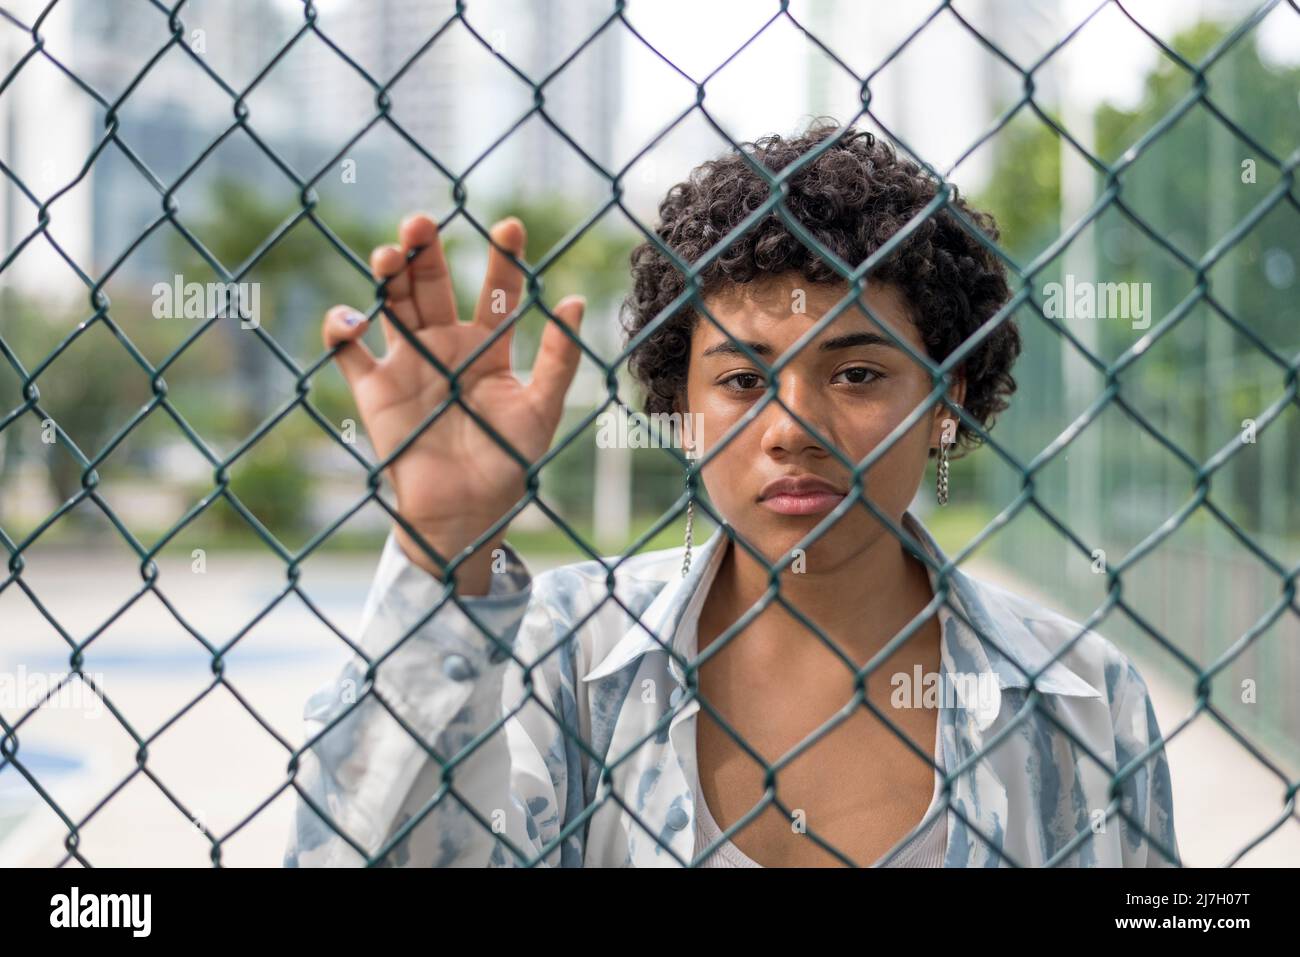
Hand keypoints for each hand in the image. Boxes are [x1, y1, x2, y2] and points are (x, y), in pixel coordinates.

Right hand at [322, 213, 585, 593]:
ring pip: (391, 305)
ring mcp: (407, 364)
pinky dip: (340, 331)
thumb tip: (577, 300)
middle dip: (427, 251)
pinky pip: (348, 354)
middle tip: (422, 222)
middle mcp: (445, 345)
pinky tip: (349, 320)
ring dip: (387, 276)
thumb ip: (559, 360)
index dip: (502, 258)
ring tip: (390, 255)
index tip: (510, 226)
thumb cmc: (510, 463)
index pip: (496, 291)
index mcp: (487, 346)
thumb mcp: (541, 410)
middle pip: (432, 284)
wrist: (468, 516)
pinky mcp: (374, 391)